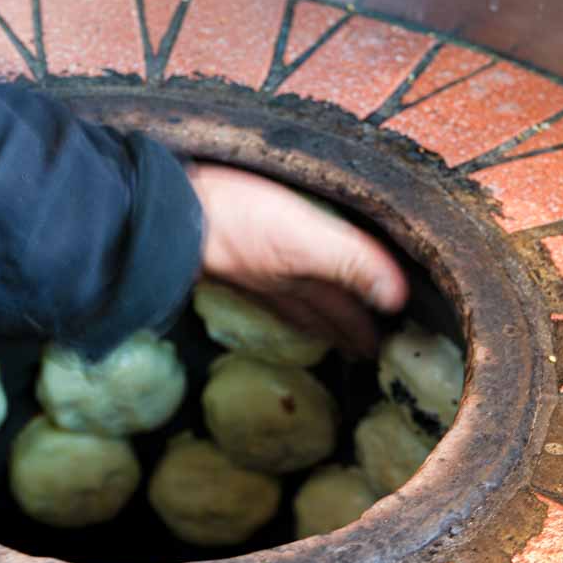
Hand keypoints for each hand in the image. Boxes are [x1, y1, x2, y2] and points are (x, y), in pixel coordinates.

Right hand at [188, 163, 408, 357]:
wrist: (166, 212)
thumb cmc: (236, 220)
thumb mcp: (307, 237)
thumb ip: (352, 261)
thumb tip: (396, 298)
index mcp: (300, 278)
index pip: (341, 308)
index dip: (362, 328)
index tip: (379, 350)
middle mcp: (275, 280)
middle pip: (317, 310)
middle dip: (339, 328)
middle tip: (358, 349)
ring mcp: (247, 269)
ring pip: (289, 300)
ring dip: (311, 315)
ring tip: (323, 327)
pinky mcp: (222, 251)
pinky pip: (261, 284)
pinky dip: (275, 293)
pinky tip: (265, 284)